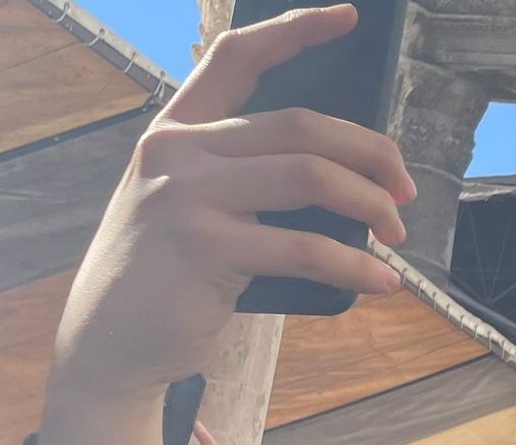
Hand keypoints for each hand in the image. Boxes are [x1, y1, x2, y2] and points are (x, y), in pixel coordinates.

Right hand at [30, 6, 412, 444]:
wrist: (111, 341)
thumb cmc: (170, 273)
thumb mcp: (192, 205)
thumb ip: (243, 176)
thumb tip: (345, 176)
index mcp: (177, 130)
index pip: (236, 58)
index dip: (295, 31)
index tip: (348, 16)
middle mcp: (177, 150)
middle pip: (302, 125)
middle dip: (371, 154)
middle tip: (405, 191)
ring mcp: (186, 195)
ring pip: (309, 173)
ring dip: (371, 202)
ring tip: (399, 232)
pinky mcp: (204, 247)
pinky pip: (303, 247)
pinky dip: (356, 265)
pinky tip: (384, 282)